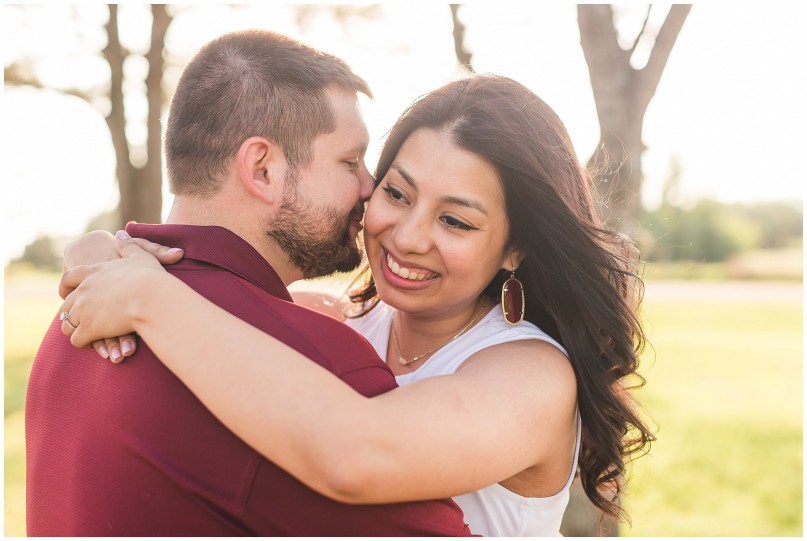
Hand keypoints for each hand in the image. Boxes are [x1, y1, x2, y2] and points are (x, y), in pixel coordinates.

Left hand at [59, 231, 175, 356]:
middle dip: (73, 315)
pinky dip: (83, 343)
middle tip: (85, 322)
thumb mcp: (141, 256)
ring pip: (67, 324)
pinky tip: (95, 344)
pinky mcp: (88, 328)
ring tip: (90, 337)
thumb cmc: (151, 278)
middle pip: (66, 305)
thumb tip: (120, 234)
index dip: (66, 288)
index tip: (71, 295)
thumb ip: (128, 245)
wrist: (152, 298)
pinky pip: (75, 340)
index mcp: (94, 272)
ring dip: (76, 331)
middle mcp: (83, 290)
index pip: (68, 278)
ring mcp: (83, 310)